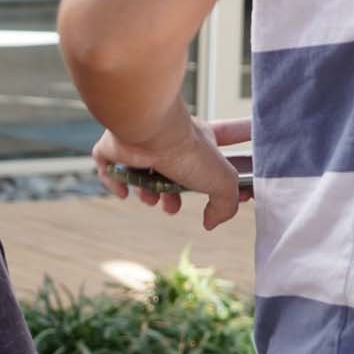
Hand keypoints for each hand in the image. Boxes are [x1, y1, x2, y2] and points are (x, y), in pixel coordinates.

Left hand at [93, 116, 250, 231]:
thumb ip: (225, 204)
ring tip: (152, 198)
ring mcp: (142, 140)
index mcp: (201, 139)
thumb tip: (212, 222)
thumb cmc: (186, 149)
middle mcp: (171, 138)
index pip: (231, 136)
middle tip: (173, 205)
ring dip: (147, 192)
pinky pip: (108, 164)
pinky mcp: (114, 145)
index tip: (245, 155)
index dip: (241, 144)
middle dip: (175, 193)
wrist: (148, 131)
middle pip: (177, 167)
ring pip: (143, 170)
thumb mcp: (221, 180)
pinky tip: (123, 191)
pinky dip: (114, 181)